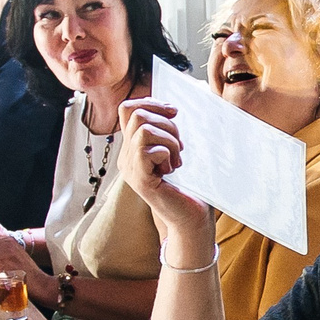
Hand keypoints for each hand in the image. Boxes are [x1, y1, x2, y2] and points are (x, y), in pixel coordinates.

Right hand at [118, 99, 213, 246]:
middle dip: (166, 123)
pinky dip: (167, 153)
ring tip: (178, 160)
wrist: (193, 216)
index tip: (174, 112)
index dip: (151, 102)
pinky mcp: (141, 181)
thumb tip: (173, 106)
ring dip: (169, 139)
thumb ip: (169, 129)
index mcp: (133, 147)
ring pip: (143, 129)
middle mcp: (127, 157)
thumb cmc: (190, 184)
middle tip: (180, 146)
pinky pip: (147, 149)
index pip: (128, 109)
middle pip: (136, 115)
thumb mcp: (177, 149)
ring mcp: (131, 169)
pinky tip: (173, 169)